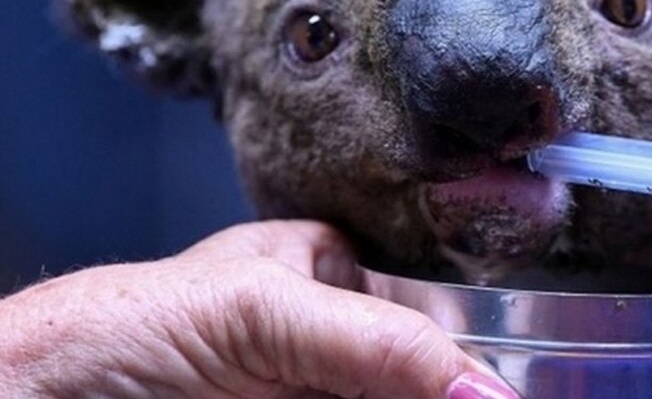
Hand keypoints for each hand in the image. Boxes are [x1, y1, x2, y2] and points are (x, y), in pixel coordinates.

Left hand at [0, 221, 518, 398]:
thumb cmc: (129, 328)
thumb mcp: (266, 310)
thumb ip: (381, 344)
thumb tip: (484, 388)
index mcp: (334, 274)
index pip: (434, 313)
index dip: (478, 359)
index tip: (513, 396)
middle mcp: (333, 342)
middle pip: (425, 378)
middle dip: (462, 398)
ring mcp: (314, 397)